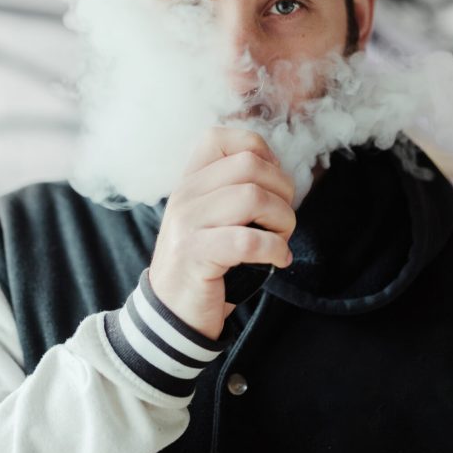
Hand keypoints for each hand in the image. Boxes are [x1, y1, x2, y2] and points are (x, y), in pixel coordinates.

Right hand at [148, 127, 295, 340]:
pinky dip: (275, 250)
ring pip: (253, 197)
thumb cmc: (205, 265)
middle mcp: (185, 195)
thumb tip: (280, 174)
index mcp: (190, 181)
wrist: (171, 314)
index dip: (260, 152)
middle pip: (249, 165)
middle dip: (282, 191)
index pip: (221, 138)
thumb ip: (234, 192)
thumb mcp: (212, 219)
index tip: (272, 184)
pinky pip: (249, 241)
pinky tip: (278, 260)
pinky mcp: (195, 255)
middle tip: (281, 221)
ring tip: (279, 242)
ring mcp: (187, 223)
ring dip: (282, 221)